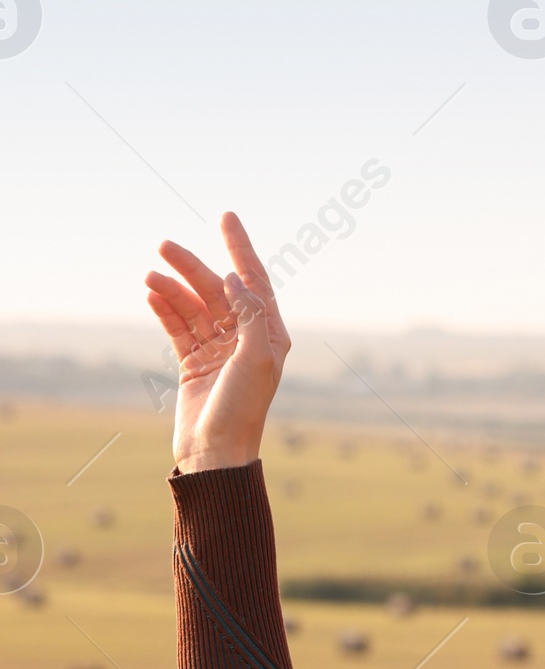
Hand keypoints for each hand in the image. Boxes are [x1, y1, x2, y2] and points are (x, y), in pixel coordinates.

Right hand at [147, 213, 290, 471]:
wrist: (216, 451)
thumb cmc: (243, 409)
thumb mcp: (257, 358)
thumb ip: (249, 314)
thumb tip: (233, 278)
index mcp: (269, 335)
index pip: (254, 281)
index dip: (241, 248)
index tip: (226, 216)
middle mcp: (245, 339)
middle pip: (217, 290)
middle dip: (192, 267)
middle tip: (164, 246)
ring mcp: (218, 350)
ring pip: (193, 306)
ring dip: (173, 288)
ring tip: (151, 276)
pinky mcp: (193, 363)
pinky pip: (178, 327)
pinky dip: (165, 309)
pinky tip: (151, 294)